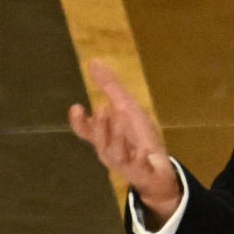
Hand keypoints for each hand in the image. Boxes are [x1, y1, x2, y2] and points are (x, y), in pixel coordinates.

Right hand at [67, 59, 180, 226]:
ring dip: (116, 136)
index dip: (79, 121)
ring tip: (119, 119)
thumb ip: (110, 87)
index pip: (86, 130)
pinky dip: (139, 157)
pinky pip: (137, 165)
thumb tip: (93, 61)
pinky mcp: (140, 171)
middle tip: (101, 107)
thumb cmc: (138, 137)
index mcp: (105, 136)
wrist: (157, 169)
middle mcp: (110, 150)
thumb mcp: (126, 108)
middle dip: (100, 125)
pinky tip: (143, 150)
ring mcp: (125, 163)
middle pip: (100, 139)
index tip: (76, 107)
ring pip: (115, 152)